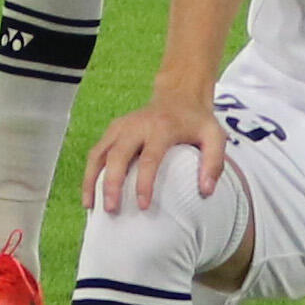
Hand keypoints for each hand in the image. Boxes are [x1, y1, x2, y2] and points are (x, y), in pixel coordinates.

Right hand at [83, 95, 229, 214]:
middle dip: (112, 183)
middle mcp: (137, 125)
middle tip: (111, 209)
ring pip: (100, 153)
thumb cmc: (196, 121)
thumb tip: (206, 191)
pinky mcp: (113, 130)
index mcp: (162, 127)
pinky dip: (90, 173)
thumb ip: (214, 163)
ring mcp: (121, 126)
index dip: (144, 183)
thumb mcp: (215, 136)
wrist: (179, 95)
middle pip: (117, 155)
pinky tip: (90, 194)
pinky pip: (96, 152)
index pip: (149, 158)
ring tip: (91, 206)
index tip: (143, 206)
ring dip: (92, 179)